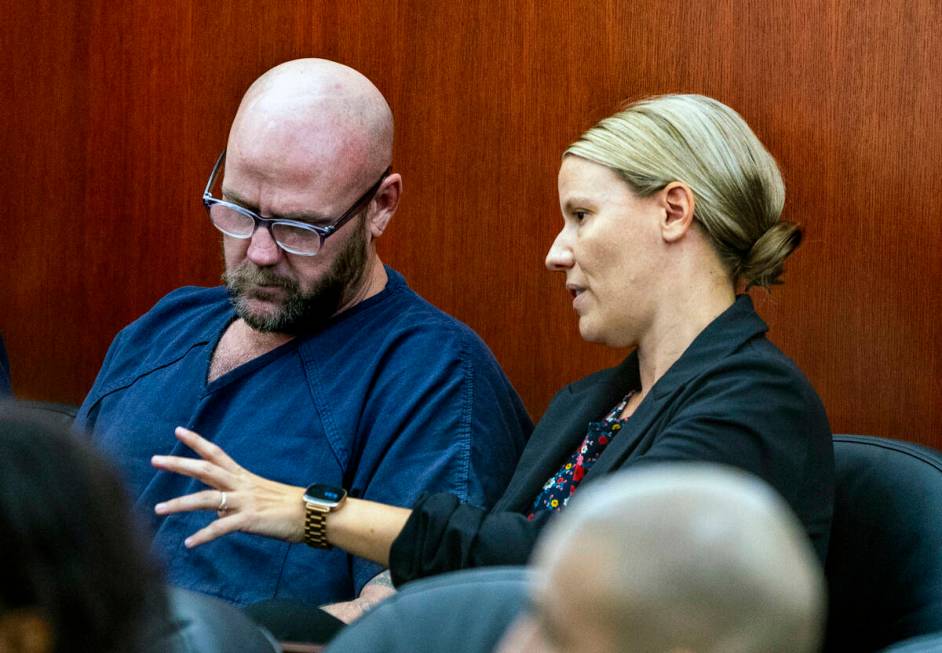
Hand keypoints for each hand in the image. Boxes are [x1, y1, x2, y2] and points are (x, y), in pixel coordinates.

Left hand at [152, 427, 305, 547]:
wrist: (312, 513)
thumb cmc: (289, 506)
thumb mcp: (260, 497)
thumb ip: (235, 502)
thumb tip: (217, 513)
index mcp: (243, 476)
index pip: (216, 453)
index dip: (196, 441)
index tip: (178, 431)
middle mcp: (241, 485)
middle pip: (204, 469)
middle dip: (178, 464)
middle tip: (155, 459)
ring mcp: (244, 501)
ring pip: (205, 499)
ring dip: (179, 504)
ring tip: (158, 509)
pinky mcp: (249, 520)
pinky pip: (220, 528)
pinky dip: (203, 536)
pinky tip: (189, 543)